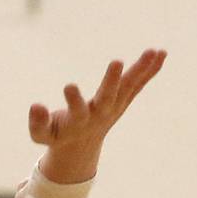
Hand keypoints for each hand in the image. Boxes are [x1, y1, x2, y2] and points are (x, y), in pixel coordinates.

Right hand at [33, 48, 166, 183]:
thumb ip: (37, 123)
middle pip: (108, 98)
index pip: (77, 112)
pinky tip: (160, 54)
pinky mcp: (123, 100)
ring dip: (140, 70)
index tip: (69, 85)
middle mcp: (100, 114)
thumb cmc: (58, 135)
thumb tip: (36, 106)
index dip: (73, 100)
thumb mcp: (42, 135)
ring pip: (129, 88)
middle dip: (112, 81)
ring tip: (152, 52)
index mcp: (78, 123)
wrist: (81, 146)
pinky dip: (150, 71)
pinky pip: (138, 85)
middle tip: (116, 61)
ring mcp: (115, 107)